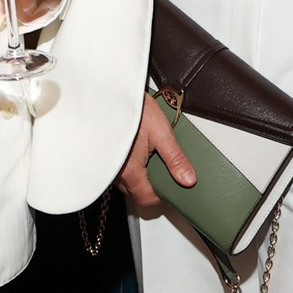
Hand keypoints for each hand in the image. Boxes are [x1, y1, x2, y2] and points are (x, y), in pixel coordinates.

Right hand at [117, 93, 195, 215]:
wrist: (111, 93)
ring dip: (138, 176)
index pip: (146, 199)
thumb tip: (188, 179)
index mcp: (131, 170)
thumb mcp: (161, 133)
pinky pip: (117, 171)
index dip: (160, 197)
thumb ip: (176, 159)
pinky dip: (128, 167)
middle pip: (135, 192)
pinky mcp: (104, 156)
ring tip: (147, 156)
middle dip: (149, 186)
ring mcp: (108, 165)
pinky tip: (135, 151)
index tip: (169, 188)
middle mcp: (115, 172)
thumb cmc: (133, 108)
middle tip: (161, 168)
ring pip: (125, 183)